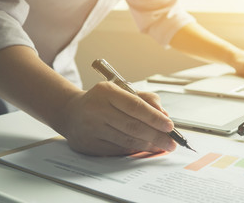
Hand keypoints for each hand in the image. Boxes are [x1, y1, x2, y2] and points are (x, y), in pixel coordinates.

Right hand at [61, 82, 176, 155]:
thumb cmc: (102, 101)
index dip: (155, 118)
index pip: (135, 106)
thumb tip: (163, 115)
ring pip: (126, 140)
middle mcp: (96, 109)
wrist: (71, 112)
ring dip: (148, 146)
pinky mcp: (89, 145)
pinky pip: (117, 150)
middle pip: (133, 126)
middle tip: (171, 142)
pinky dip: (134, 151)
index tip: (170, 126)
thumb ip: (145, 100)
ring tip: (162, 147)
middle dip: (156, 136)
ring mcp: (91, 128)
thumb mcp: (121, 91)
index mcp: (106, 91)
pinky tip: (145, 149)